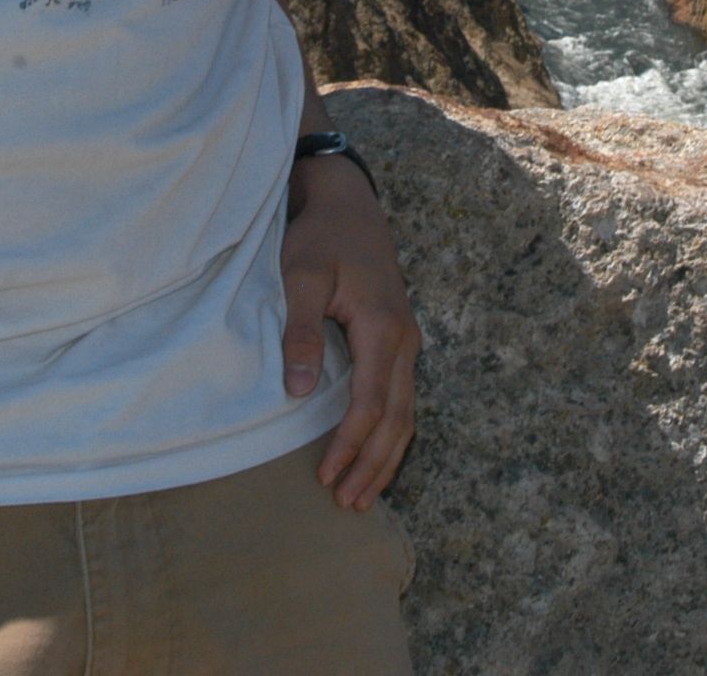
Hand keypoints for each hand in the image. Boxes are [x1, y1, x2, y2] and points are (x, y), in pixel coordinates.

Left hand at [281, 155, 418, 508]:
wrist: (347, 203)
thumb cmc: (321, 238)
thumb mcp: (301, 276)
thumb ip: (300, 332)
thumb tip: (300, 391)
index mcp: (383, 327)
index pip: (370, 404)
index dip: (349, 445)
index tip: (326, 477)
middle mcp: (404, 340)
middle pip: (397, 418)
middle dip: (374, 464)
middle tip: (347, 503)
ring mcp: (406, 340)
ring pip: (406, 412)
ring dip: (386, 456)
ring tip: (363, 493)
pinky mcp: (398, 340)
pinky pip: (401, 397)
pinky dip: (390, 432)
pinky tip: (374, 453)